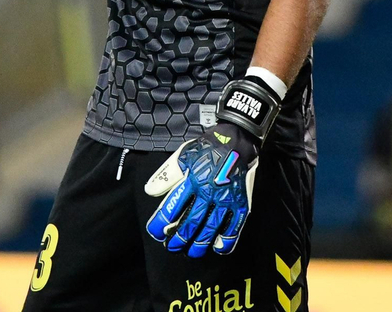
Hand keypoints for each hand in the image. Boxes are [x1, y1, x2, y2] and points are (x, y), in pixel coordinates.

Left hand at [144, 75, 280, 257]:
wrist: (238, 139)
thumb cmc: (208, 147)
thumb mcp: (183, 155)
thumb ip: (167, 174)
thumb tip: (150, 191)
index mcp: (192, 180)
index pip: (172, 208)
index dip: (161, 223)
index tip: (155, 232)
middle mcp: (208, 193)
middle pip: (190, 223)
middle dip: (179, 239)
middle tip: (172, 247)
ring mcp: (226, 200)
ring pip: (210, 229)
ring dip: (199, 244)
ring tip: (191, 252)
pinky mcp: (240, 203)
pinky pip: (234, 227)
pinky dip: (226, 240)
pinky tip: (217, 247)